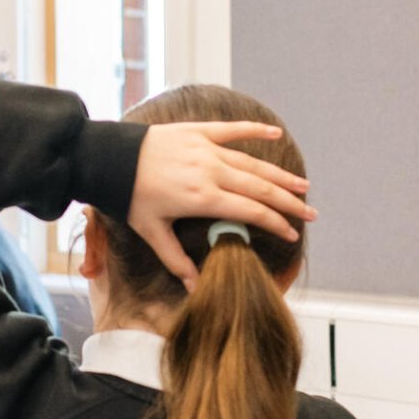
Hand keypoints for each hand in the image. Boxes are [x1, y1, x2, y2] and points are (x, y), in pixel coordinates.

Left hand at [127, 122, 314, 285]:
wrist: (107, 159)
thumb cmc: (128, 197)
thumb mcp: (151, 231)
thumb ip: (177, 259)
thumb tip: (195, 289)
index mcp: (203, 198)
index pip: (250, 212)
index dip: (275, 223)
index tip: (293, 234)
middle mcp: (211, 172)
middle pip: (260, 189)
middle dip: (288, 203)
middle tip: (310, 213)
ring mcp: (206, 149)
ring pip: (252, 163)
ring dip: (279, 175)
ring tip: (301, 187)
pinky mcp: (197, 131)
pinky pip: (232, 129)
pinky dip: (255, 130)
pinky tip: (276, 134)